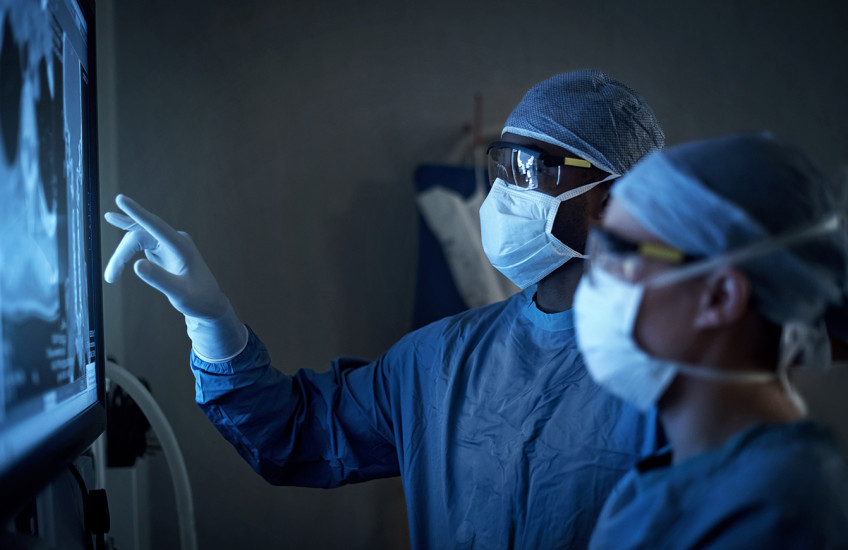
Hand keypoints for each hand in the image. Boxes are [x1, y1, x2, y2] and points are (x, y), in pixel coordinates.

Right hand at [104, 194, 246, 360]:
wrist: (209, 304)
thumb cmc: (198, 300)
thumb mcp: (179, 294)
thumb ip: (160, 279)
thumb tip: (136, 265)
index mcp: (181, 247)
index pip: (155, 225)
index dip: (136, 212)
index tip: (120, 198)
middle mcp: (175, 240)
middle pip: (139, 236)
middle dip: (122, 254)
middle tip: (110, 277)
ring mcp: (169, 243)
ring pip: (137, 240)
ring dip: (122, 256)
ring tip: (111, 277)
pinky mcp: (163, 249)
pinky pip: (140, 243)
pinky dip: (127, 252)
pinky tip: (116, 239)